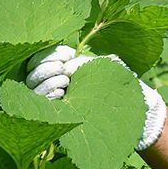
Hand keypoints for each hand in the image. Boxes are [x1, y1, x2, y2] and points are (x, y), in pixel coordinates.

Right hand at [24, 45, 167, 150]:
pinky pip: (40, 103)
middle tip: (63, 70)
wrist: (135, 113)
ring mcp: (56, 99)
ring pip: (33, 86)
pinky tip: (61, 93)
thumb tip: (64, 65)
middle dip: (46, 66)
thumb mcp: (107, 67)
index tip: (66, 54)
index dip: (49, 54)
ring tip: (65, 82)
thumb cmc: (122, 86)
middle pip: (33, 71)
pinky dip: (47, 95)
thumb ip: (86, 62)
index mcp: (67, 68)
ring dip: (46, 80)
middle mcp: (57, 83)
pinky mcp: (59, 115)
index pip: (43, 57)